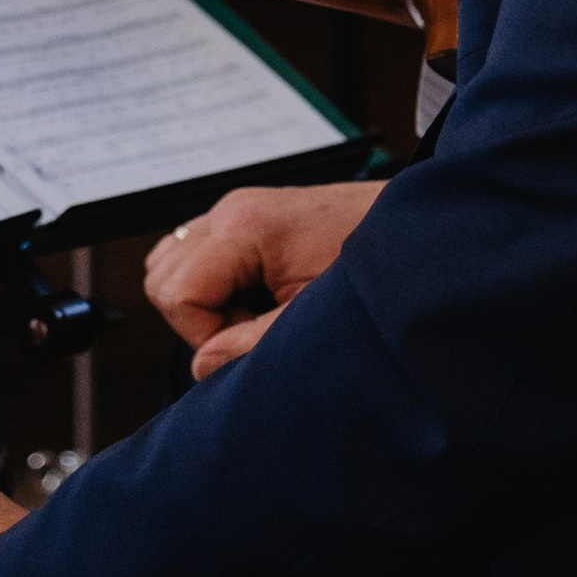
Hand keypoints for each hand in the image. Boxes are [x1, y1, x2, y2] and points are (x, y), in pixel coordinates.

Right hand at [145, 179, 383, 376]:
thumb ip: (253, 343)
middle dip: (198, 318)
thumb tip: (201, 367)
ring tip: (254, 313)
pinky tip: (257, 298)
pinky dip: (213, 284)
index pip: (175, 291)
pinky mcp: (247, 218)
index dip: (205, 333)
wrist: (415, 231)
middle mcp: (230, 210)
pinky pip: (197, 254)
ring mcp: (236, 210)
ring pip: (171, 263)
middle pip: (162, 276)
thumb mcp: (314, 316)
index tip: (248, 340)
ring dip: (202, 301)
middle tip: (251, 327)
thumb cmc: (372, 263)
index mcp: (243, 226)